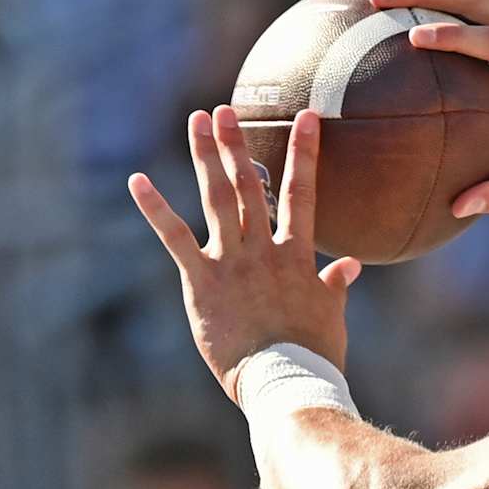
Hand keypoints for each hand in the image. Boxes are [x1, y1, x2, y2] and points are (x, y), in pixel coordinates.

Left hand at [128, 105, 360, 401]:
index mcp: (297, 254)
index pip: (302, 192)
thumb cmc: (313, 354)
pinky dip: (155, 208)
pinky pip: (174, 238)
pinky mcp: (201, 281)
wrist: (285, 379)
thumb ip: (335, 284)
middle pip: (248, 184)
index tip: (306, 117)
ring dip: (205, 156)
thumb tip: (350, 264)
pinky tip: (138, 181)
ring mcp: (231, 262)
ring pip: (216, 198)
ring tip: (197, 122)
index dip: (304, 151)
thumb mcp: (330, 315)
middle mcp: (263, 248)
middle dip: (236, 143)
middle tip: (224, 109)